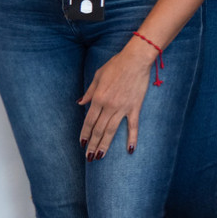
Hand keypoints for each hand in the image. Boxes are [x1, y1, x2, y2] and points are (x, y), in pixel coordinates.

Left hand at [78, 38, 155, 158]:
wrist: (136, 59)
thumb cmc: (116, 65)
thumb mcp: (98, 76)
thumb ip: (89, 92)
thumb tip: (80, 103)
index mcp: (98, 98)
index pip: (89, 121)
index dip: (84, 134)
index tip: (82, 144)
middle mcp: (109, 106)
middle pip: (98, 130)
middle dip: (92, 145)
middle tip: (89, 158)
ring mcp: (122, 108)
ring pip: (111, 131)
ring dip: (105, 145)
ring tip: (100, 156)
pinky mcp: (135, 107)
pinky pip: (133, 126)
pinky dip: (132, 138)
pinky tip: (130, 150)